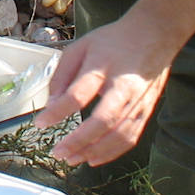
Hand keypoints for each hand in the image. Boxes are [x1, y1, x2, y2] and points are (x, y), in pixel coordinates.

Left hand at [32, 18, 173, 165]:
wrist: (155, 35)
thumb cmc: (111, 41)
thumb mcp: (79, 48)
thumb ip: (62, 76)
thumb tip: (50, 105)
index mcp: (102, 66)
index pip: (78, 94)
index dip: (58, 112)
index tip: (40, 123)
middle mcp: (123, 86)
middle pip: (103, 120)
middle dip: (79, 140)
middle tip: (58, 152)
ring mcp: (138, 101)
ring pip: (119, 134)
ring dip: (94, 151)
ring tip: (72, 159)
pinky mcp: (147, 110)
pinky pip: (131, 137)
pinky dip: (112, 152)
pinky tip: (93, 158)